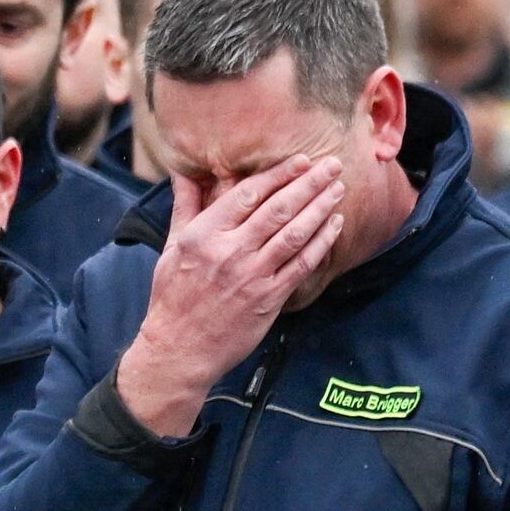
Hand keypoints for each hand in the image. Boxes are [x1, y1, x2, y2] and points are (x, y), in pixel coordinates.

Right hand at [108, 147, 350, 435]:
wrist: (179, 349)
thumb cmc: (173, 296)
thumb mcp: (172, 246)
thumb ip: (185, 205)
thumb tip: (183, 171)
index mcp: (205, 234)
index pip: (248, 193)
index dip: (279, 174)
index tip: (300, 161)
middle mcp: (230, 251)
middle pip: (278, 209)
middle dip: (310, 183)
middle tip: (332, 165)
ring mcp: (252, 276)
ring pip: (295, 233)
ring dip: (321, 208)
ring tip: (337, 190)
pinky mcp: (268, 298)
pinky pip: (301, 264)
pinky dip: (321, 242)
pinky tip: (334, 225)